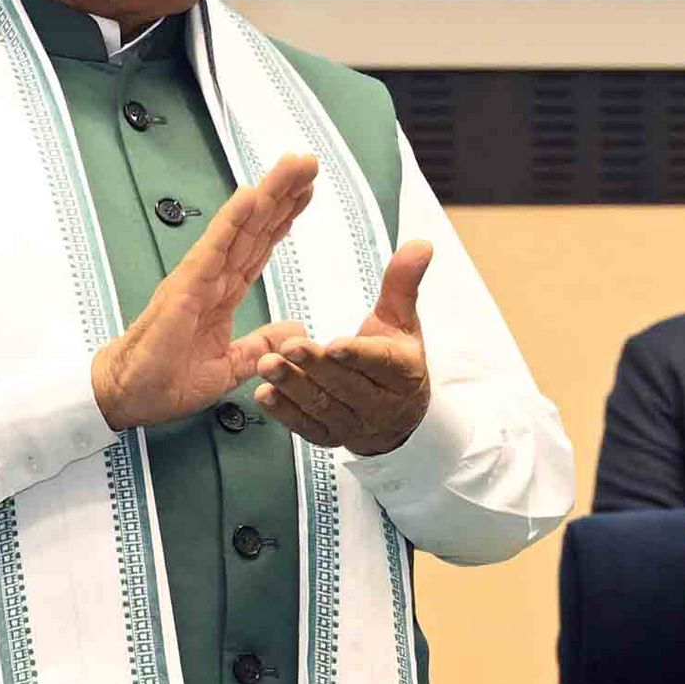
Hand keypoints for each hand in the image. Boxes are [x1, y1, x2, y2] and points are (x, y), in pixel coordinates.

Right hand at [91, 157, 314, 431]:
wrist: (128, 396)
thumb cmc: (164, 380)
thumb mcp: (229, 367)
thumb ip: (260, 345)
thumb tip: (295, 330)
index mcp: (223, 294)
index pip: (259, 247)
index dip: (283, 218)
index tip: (306, 192)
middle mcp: (213, 278)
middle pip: (254, 228)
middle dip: (282, 194)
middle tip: (308, 161)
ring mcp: (199, 278)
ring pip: (240, 228)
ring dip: (267, 195)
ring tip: (292, 166)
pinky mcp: (185, 287)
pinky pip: (214, 248)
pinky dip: (233, 221)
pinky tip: (252, 196)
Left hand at [256, 240, 433, 456]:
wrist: (398, 415)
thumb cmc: (395, 360)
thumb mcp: (402, 321)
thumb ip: (403, 284)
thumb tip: (420, 245)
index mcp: (403, 373)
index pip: (380, 364)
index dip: (358, 355)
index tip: (334, 344)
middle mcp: (381, 404)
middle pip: (346, 385)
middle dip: (315, 366)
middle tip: (289, 347)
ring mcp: (354, 424)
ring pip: (322, 406)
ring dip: (293, 387)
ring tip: (267, 366)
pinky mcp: (330, 437)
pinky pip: (306, 426)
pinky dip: (284, 412)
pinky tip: (265, 394)